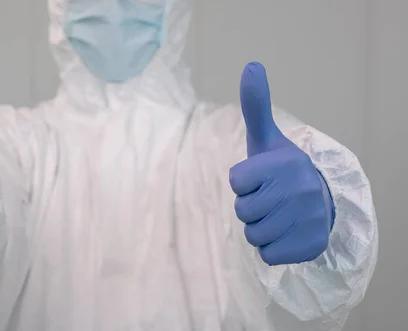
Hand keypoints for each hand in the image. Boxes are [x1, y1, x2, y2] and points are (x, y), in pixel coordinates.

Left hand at [228, 62, 333, 265]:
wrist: (320, 201)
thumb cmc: (281, 170)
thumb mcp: (266, 139)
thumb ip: (256, 106)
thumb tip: (251, 65)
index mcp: (284, 163)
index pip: (235, 182)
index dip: (243, 182)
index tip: (262, 177)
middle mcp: (299, 189)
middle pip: (242, 211)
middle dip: (251, 207)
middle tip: (271, 198)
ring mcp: (308, 219)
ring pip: (253, 235)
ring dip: (260, 228)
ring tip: (278, 215)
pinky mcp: (310, 246)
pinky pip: (267, 255)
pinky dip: (272, 248)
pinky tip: (287, 232)